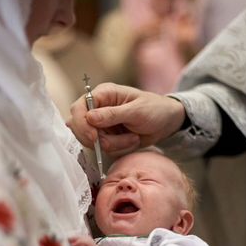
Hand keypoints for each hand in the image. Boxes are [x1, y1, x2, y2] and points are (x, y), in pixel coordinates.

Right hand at [67, 83, 185, 156]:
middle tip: (121, 140)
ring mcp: (101, 125)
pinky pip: (104, 150)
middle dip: (100, 139)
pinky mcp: (107, 137)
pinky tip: (132, 140)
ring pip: (94, 142)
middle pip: (80, 128)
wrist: (166, 122)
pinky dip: (119, 149)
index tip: (94, 138)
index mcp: (103, 94)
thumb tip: (89, 117)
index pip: (78, 108)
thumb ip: (113, 114)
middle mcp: (98, 109)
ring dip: (116, 145)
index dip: (82, 124)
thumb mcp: (136, 111)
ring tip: (133, 137)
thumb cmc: (154, 109)